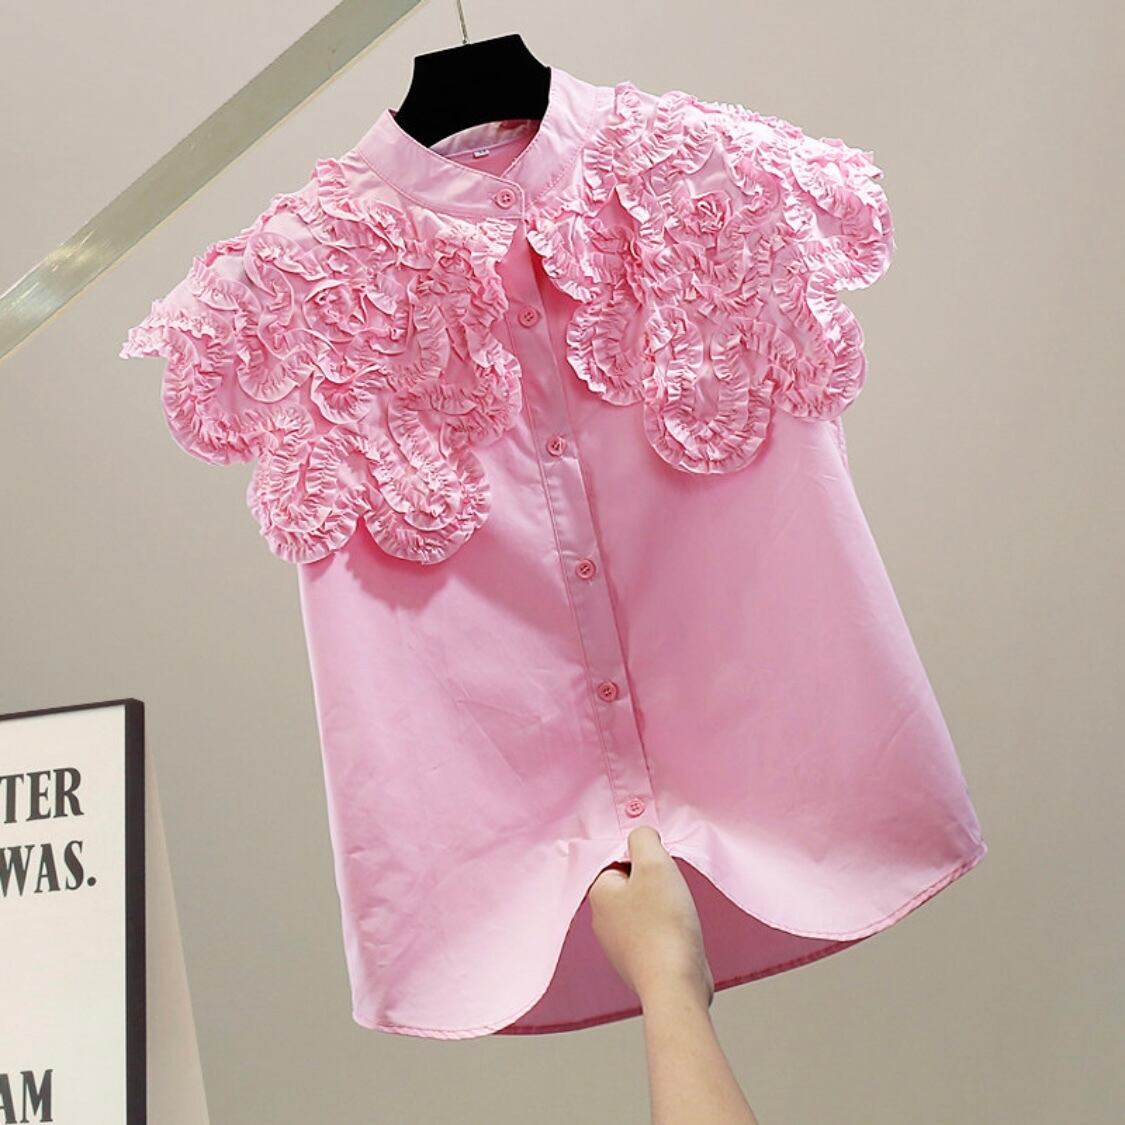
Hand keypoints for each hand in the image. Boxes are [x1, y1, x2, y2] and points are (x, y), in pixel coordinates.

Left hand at [588, 825, 714, 1010]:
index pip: (616, 858)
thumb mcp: (655, 865)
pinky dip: (667, 927)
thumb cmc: (664, 925)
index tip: (660, 866)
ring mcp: (618, 943)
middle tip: (670, 887)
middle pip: (630, 882)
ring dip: (663, 904)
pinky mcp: (638, 960)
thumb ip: (644, 840)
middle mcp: (601, 919)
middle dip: (654, 880)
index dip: (642, 857)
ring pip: (642, 906)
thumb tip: (641, 837)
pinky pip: (652, 930)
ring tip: (677, 911)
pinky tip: (680, 931)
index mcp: (598, 893)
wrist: (676, 985)